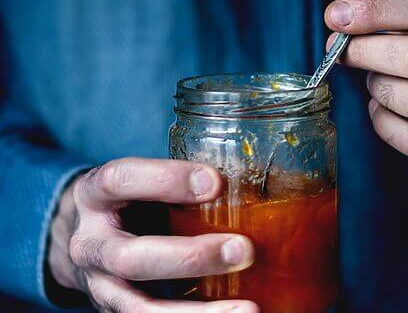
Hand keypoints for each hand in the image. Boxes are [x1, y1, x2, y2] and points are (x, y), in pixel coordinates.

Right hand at [48, 157, 256, 311]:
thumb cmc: (128, 200)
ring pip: (140, 308)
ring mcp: (99, 286)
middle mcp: (90, 244)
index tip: (216, 183)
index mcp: (94, 194)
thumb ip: (176, 182)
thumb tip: (245, 183)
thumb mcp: (139, 180)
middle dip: (191, 257)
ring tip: (247, 309)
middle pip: (132, 257)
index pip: (122, 179)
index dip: (167, 179)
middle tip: (243, 250)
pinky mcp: (114, 311)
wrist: (88, 236)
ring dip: (197, 312)